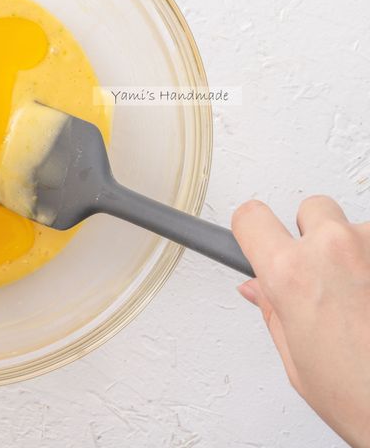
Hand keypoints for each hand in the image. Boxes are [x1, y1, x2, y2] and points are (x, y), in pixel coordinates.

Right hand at [233, 197, 369, 446]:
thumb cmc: (366, 399)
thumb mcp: (300, 363)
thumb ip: (276, 314)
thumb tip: (262, 291)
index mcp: (292, 274)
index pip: (251, 217)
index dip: (250, 228)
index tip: (253, 234)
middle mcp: (335, 249)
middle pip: (312, 208)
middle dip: (312, 234)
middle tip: (320, 273)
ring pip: (358, 229)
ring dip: (357, 253)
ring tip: (363, 300)